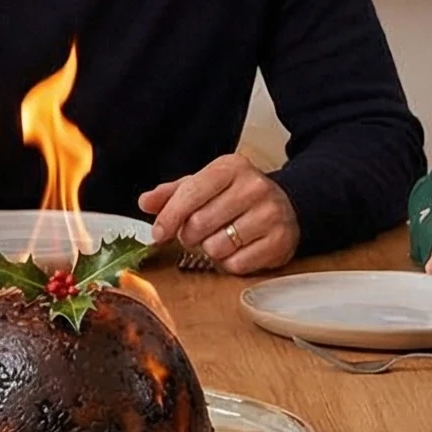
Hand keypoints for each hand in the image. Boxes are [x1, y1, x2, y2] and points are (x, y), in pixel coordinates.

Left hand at [140, 154, 298, 273]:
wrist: (286, 206)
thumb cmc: (237, 196)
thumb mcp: (205, 185)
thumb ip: (172, 193)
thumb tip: (145, 202)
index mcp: (231, 167)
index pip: (189, 193)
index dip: (168, 217)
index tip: (158, 233)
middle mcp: (253, 187)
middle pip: (199, 223)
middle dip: (190, 235)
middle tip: (197, 232)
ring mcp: (270, 214)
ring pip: (216, 247)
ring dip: (210, 249)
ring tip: (222, 238)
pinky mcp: (280, 241)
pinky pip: (236, 264)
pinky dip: (230, 263)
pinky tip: (238, 248)